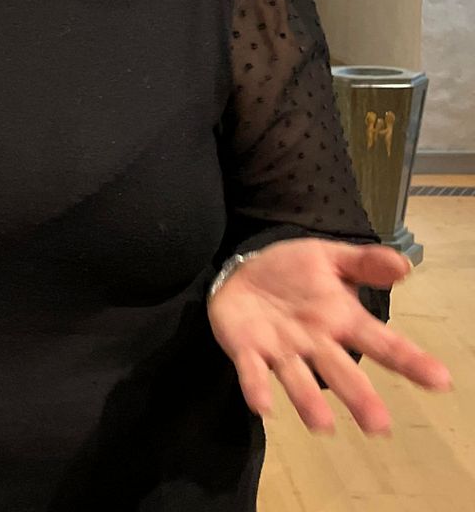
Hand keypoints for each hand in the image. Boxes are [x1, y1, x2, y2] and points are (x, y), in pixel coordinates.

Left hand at [207, 239, 451, 434]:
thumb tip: (403, 264)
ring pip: (298, 379)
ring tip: (322, 426)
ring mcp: (280, 349)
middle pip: (340, 371)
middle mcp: (315, 343)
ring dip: (308, 401)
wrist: (243, 270)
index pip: (380, 341)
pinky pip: (252, 370)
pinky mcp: (247, 349)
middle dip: (358, 396)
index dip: (409, 360)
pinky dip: (256, 387)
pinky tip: (262, 406)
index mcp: (340, 320)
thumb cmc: (292, 272)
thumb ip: (364, 263)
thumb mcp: (328, 257)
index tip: (440, 379)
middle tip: (379, 425)